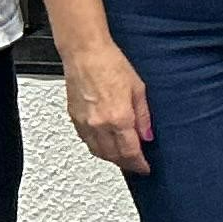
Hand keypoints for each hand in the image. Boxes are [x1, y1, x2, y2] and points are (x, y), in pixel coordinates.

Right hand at [62, 40, 154, 174]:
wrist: (85, 54)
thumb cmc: (111, 64)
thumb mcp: (138, 89)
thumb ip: (144, 117)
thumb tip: (148, 136)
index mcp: (119, 118)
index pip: (130, 152)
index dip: (139, 164)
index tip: (145, 168)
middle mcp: (100, 124)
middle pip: (114, 156)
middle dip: (126, 164)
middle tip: (136, 164)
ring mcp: (85, 123)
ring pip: (98, 152)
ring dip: (111, 158)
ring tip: (122, 157)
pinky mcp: (74, 118)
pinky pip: (86, 141)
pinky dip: (97, 147)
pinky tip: (105, 144)